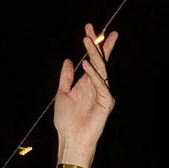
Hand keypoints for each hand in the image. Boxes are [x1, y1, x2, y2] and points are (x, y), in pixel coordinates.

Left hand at [53, 25, 117, 156]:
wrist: (70, 139)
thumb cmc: (66, 121)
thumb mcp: (62, 94)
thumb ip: (66, 78)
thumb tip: (69, 60)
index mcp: (88, 83)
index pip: (94, 60)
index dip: (93, 44)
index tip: (89, 28)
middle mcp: (97, 86)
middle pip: (100, 60)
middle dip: (96, 43)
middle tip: (90, 28)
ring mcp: (103, 93)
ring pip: (101, 69)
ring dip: (94, 54)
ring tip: (86, 40)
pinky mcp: (106, 103)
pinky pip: (102, 85)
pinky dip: (94, 75)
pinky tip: (87, 65)